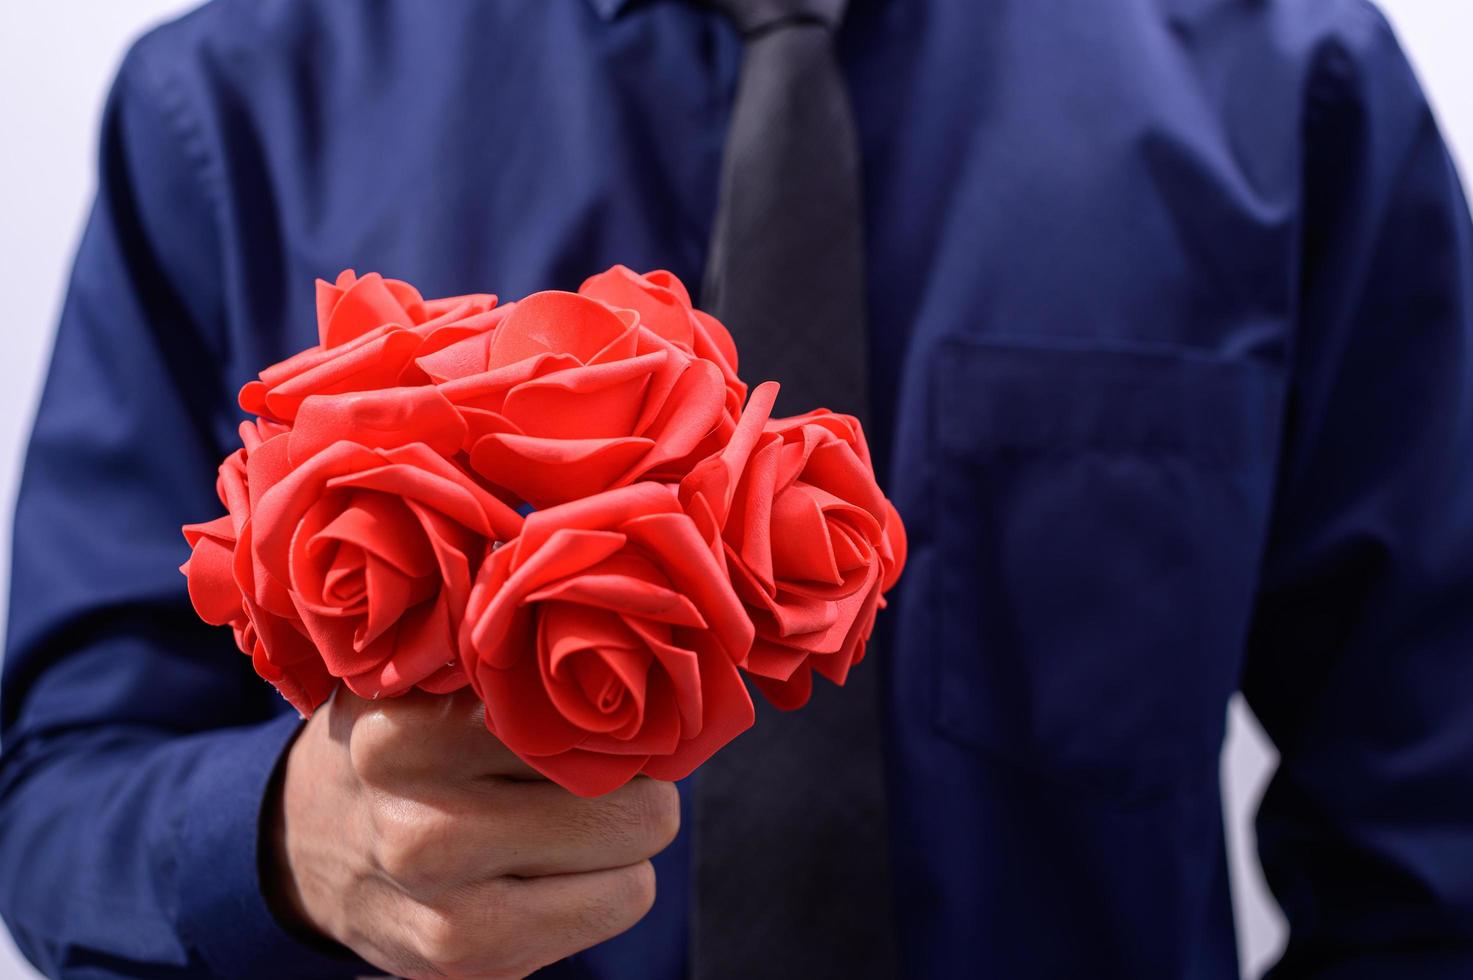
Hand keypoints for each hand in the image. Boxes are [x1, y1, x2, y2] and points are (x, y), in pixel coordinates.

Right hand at [265, 686, 678, 978]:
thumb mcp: (429, 674)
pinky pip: (605, 917)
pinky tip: (540, 866)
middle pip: (634, 812)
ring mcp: (446, 918)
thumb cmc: (400, 738)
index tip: (601, 713)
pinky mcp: (471, 970)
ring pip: (633, 883)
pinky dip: (595, 890)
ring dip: (620, 850)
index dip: (615, 720)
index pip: (592, 728)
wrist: (305, 842)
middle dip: (635, 791)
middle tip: (599, 773)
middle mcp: (423, 834)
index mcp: (409, 737)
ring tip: (566, 818)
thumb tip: (644, 674)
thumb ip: (515, 662)